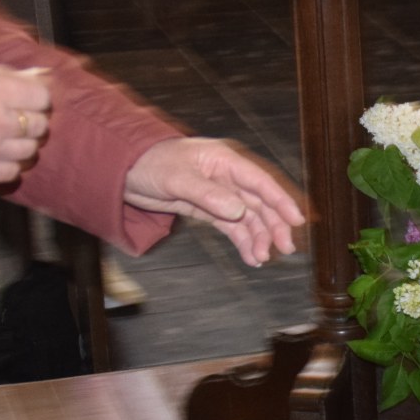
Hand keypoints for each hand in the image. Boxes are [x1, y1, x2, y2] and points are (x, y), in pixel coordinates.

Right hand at [0, 65, 52, 183]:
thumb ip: (7, 74)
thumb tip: (45, 74)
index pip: (42, 97)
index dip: (35, 96)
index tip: (26, 97)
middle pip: (40, 125)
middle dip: (32, 121)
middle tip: (15, 117)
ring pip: (30, 151)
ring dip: (23, 144)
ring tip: (7, 136)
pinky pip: (12, 173)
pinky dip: (9, 165)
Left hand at [123, 137, 306, 265]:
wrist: (123, 169)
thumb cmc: (149, 163)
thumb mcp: (177, 178)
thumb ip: (209, 195)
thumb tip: (239, 212)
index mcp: (225, 161)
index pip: (261, 182)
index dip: (281, 200)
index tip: (296, 220)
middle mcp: (228, 177)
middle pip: (260, 203)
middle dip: (274, 226)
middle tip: (284, 248)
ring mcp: (220, 194)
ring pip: (249, 218)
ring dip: (258, 238)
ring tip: (261, 258)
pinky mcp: (210, 209)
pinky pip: (233, 227)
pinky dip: (243, 241)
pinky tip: (250, 256)